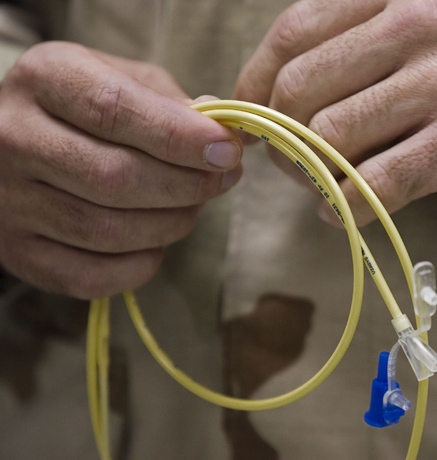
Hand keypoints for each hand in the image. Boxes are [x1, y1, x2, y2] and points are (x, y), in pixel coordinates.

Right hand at [0, 42, 242, 297]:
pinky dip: (140, 265)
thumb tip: (224, 137)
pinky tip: (157, 241)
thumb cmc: (85, 108)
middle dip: (187, 185)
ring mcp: (8, 201)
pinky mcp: (17, 252)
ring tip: (193, 205)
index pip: (115, 110)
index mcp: (45, 78)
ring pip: (107, 230)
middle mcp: (13, 138)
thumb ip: (172, 102)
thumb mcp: (124, 79)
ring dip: (171, 224)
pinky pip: (90, 277)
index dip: (181, 137)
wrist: (16, 142)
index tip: (227, 152)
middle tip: (224, 179)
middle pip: (115, 177)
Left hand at [234, 0, 436, 225]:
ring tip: (323, 189)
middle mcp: (413, 27)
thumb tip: (281, 96)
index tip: (249, 120)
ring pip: (329, 138)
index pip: (291, 35)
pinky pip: (376, 184)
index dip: (253, 85)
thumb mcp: (433, 24)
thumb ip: (362, 48)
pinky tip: (347, 212)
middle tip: (291, 163)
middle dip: (279, 138)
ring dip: (310, 177)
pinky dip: (347, 208)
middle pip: (299, 90)